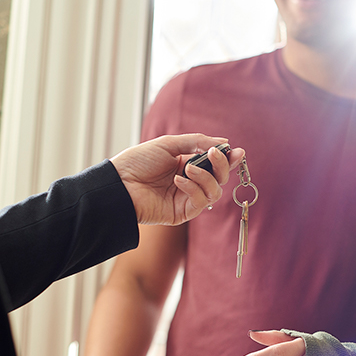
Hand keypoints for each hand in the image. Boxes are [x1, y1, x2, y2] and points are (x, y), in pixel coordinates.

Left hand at [110, 133, 244, 225]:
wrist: (118, 183)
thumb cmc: (138, 162)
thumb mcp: (169, 144)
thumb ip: (197, 142)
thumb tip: (225, 143)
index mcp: (187, 165)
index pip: (215, 164)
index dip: (228, 159)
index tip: (237, 152)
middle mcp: (190, 182)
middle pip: (220, 178)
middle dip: (221, 165)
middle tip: (215, 154)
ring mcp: (187, 199)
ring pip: (215, 191)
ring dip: (206, 177)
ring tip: (188, 168)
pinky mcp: (183, 213)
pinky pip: (201, 202)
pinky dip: (193, 189)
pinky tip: (177, 180)